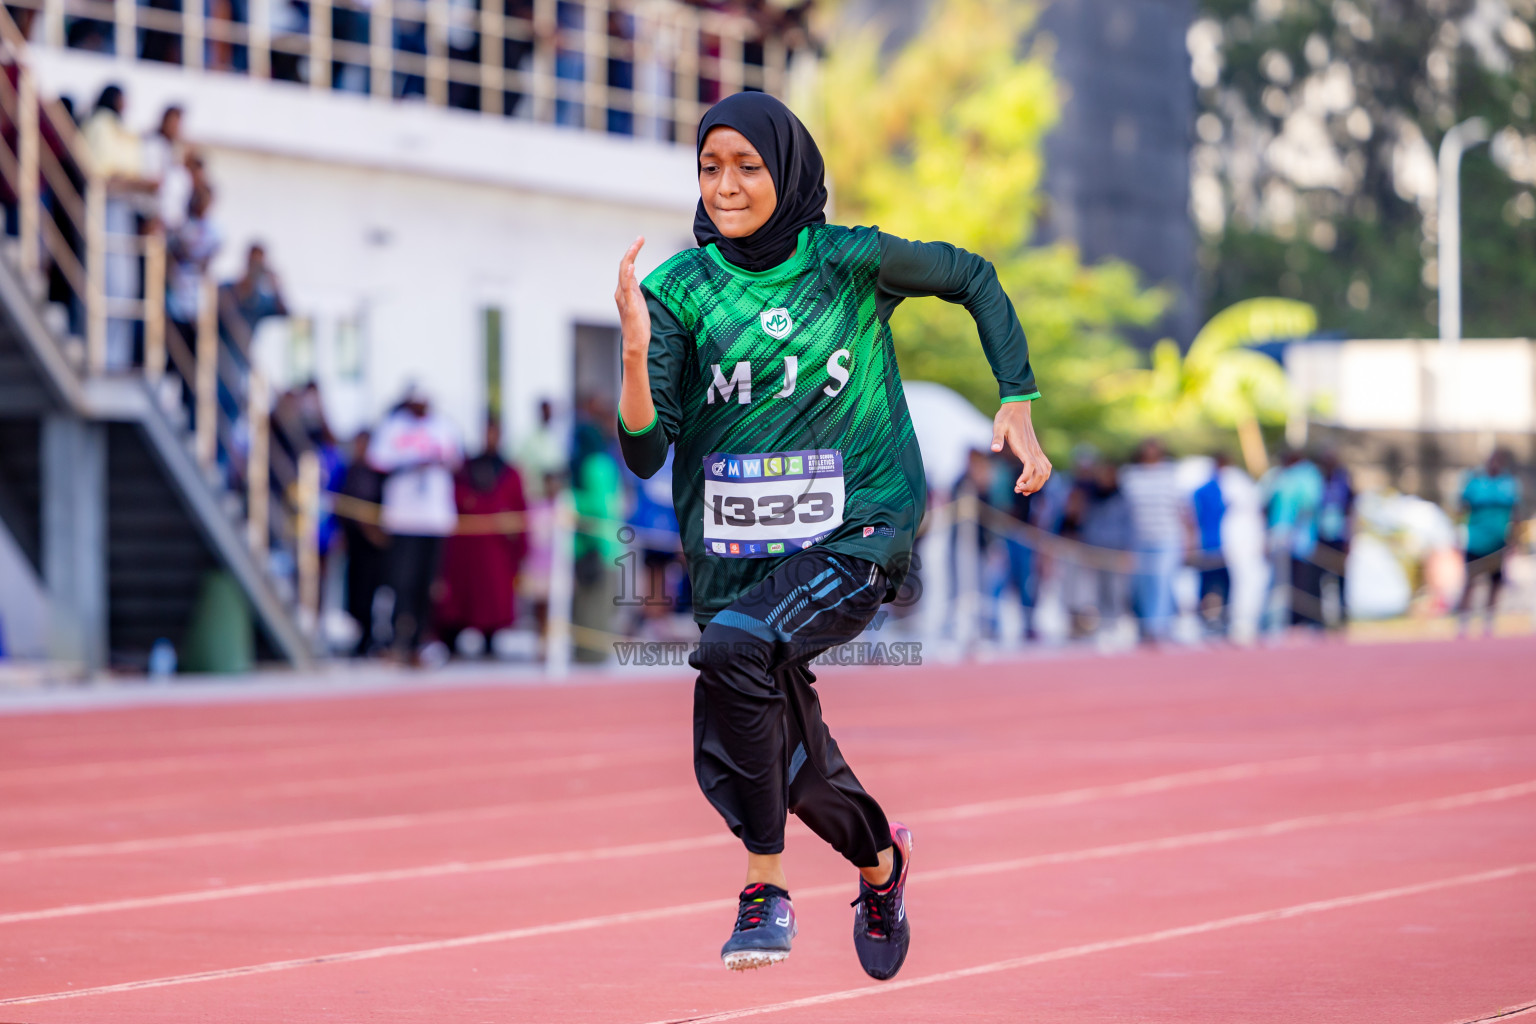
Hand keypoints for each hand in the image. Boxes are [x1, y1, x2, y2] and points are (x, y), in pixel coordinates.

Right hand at [615, 236, 650, 363]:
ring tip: (635, 246)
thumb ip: (634, 287)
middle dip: (632, 251)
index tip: (640, 240)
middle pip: (624, 266)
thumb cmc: (638, 323)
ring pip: (624, 274)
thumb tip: (632, 274)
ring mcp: (624, 299)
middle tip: (640, 238)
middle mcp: (620, 292)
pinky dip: (628, 276)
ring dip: (630, 258)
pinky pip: (627, 289)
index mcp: (624, 290)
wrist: (635, 342)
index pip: (626, 266)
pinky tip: (631, 266)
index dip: (632, 252)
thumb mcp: (638, 300)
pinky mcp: (630, 306)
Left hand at [991, 401, 1051, 494]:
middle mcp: (1033, 450)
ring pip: (1045, 472)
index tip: (1017, 484)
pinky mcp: (1037, 450)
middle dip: (1032, 486)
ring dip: (1037, 484)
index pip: (1030, 466)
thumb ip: (997, 438)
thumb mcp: (998, 426)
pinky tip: (1030, 482)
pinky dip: (1041, 477)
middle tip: (1018, 490)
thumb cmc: (1006, 417)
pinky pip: (1045, 466)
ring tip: (1023, 490)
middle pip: (1040, 473)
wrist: (1017, 407)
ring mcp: (1037, 450)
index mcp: (1023, 446)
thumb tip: (994, 449)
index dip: (1026, 477)